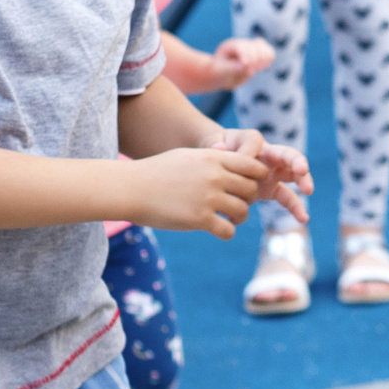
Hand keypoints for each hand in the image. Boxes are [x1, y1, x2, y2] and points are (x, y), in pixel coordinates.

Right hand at [124, 142, 273, 237]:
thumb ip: (214, 160)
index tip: (246, 186)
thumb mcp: (189, 156)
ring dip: (239, 218)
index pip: (254, 166)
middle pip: (252, 189)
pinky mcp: (199, 219)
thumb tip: (236, 166)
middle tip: (236, 205)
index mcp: (214, 157)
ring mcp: (208, 198)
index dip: (256, 178)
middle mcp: (215, 176)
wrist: (131, 188)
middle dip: (248, 199)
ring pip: (243, 211)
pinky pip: (228, 230)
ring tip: (228, 219)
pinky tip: (218, 230)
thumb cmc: (157, 172)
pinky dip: (226, 232)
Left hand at [205, 124, 311, 224]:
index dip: (246, 153)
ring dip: (303, 181)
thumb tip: (218, 148)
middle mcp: (267, 154)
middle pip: (287, 154)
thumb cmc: (216, 149)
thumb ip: (215, 145)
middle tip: (301, 170)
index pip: (255, 143)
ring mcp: (272, 172)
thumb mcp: (213, 143)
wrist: (217, 161)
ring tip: (308, 190)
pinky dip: (295, 207)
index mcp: (252, 140)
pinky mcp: (271, 188)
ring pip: (293, 175)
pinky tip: (303, 218)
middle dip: (295, 161)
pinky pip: (286, 197)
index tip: (232, 160)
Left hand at [208, 37, 276, 89]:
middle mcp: (240, 44)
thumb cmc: (219, 74)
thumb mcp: (221, 72)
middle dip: (254, 60)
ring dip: (263, 58)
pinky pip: (269, 51)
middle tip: (250, 72)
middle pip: (253, 46)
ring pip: (262, 46)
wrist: (223, 75)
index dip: (245, 55)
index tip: (246, 66)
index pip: (240, 46)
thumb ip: (232, 68)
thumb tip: (244, 65)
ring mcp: (250, 48)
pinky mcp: (259, 53)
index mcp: (229, 46)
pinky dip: (269, 58)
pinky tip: (264, 66)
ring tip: (258, 69)